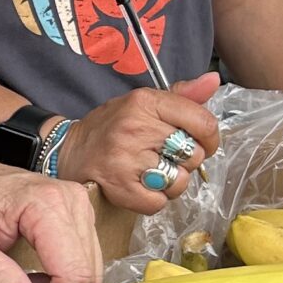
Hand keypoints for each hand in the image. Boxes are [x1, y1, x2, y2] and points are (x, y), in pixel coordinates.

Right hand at [55, 74, 221, 213]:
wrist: (69, 150)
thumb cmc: (112, 127)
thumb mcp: (143, 102)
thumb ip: (182, 95)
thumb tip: (214, 80)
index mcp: (146, 102)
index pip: (203, 123)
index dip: (210, 139)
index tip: (200, 143)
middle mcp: (136, 128)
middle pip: (194, 155)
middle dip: (185, 161)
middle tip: (164, 157)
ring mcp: (126, 159)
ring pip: (179, 181)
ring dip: (170, 183)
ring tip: (151, 173)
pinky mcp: (119, 187)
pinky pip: (159, 202)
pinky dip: (154, 200)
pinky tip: (140, 187)